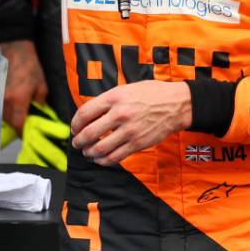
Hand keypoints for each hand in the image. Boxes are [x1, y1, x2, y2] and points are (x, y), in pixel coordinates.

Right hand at [0, 40, 47, 133]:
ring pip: (2, 115)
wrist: (14, 47)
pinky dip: (5, 109)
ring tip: (19, 112)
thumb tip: (39, 112)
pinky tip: (11, 104)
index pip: (18, 125)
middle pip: (9, 123)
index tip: (28, 134)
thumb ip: (40, 101)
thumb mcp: (41, 84)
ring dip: (11, 117)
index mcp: (17, 100)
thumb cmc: (29, 64)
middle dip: (17, 125)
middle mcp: (4, 101)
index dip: (23, 133)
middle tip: (26, 123)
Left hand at [70, 80, 190, 165]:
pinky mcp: (138, 144)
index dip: (75, 123)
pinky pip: (115, 157)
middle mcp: (120, 114)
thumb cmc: (150, 94)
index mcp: (114, 98)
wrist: (176, 104)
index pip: (84, 113)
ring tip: (87, 152)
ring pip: (101, 148)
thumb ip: (107, 101)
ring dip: (89, 153)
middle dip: (79, 141)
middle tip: (76, 143)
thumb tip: (88, 114)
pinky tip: (100, 159)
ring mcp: (129, 131)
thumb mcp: (125, 89)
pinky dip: (104, 160)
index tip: (74, 128)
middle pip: (90, 133)